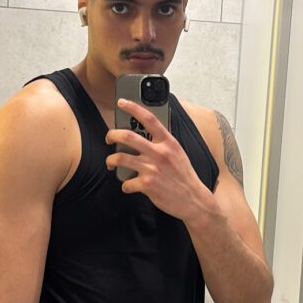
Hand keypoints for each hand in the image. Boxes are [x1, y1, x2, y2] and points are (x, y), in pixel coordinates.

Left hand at [106, 98, 211, 222]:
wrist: (193, 200)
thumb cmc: (184, 176)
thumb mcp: (178, 154)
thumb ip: (163, 144)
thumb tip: (144, 135)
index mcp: (169, 142)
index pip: (149, 119)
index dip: (133, 107)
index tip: (122, 102)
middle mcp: (160, 153)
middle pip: (128, 136)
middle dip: (112, 135)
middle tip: (109, 138)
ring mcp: (153, 169)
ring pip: (120, 158)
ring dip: (111, 160)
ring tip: (111, 162)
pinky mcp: (147, 185)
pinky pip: (126, 183)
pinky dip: (125, 185)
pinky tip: (129, 186)